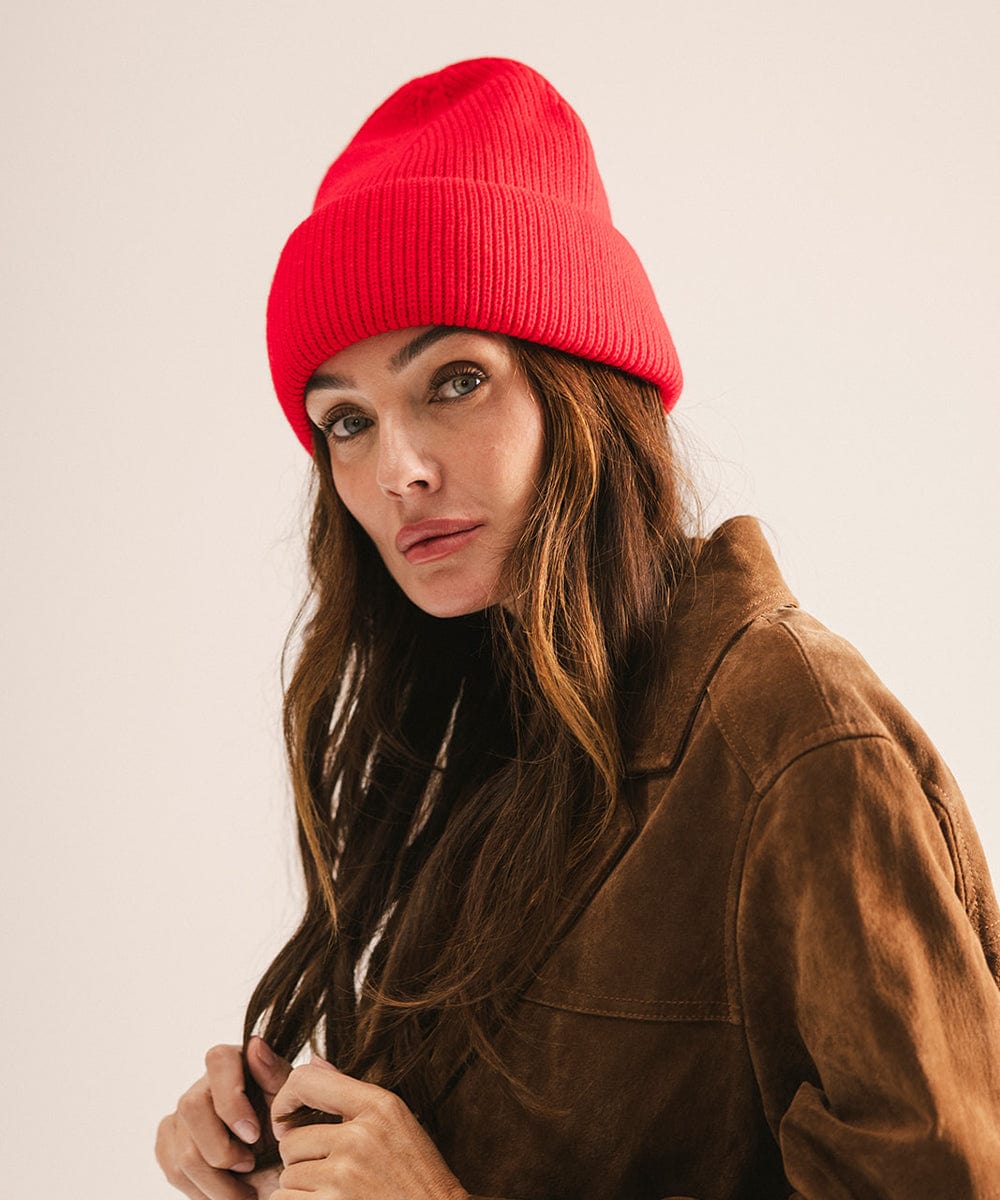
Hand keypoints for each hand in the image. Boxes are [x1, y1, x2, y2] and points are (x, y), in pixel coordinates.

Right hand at [156, 1037, 292, 1199]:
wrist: (274, 1165)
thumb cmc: (284, 1127)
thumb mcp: (290, 1101)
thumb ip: (276, 1074)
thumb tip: (255, 1046)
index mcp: (235, 1062)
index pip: (218, 1060)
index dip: (231, 1100)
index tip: (254, 1134)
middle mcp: (203, 1083)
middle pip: (192, 1107)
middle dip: (222, 1150)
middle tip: (249, 1165)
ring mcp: (182, 1113)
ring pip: (183, 1151)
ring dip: (217, 1183)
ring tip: (244, 1192)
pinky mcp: (168, 1141)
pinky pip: (173, 1169)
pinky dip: (201, 1190)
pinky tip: (223, 1189)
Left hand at [271, 1058, 468, 1199]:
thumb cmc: (416, 1173)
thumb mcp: (395, 1121)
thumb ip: (350, 1093)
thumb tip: (312, 1060)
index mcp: (378, 1105)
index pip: (306, 1081)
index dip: (285, 1100)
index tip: (286, 1120)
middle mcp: (360, 1136)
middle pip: (291, 1141)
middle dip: (302, 1159)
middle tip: (332, 1172)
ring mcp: (345, 1176)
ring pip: (287, 1178)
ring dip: (302, 1189)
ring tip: (338, 1193)